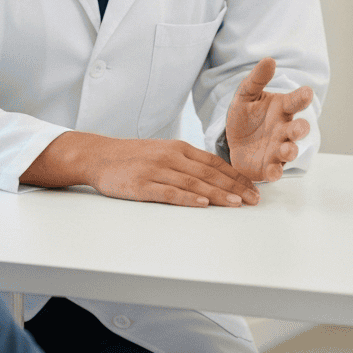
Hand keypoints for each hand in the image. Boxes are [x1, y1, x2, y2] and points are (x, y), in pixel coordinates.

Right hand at [21, 131, 259, 207]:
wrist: (98, 155)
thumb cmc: (132, 157)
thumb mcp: (162, 152)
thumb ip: (186, 163)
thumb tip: (215, 177)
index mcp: (178, 148)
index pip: (214, 162)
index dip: (236, 176)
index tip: (254, 188)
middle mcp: (170, 156)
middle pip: (208, 173)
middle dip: (234, 187)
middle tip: (253, 200)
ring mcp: (156, 170)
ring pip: (193, 183)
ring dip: (217, 194)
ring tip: (236, 203)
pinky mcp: (141, 185)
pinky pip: (169, 193)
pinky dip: (187, 199)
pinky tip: (202, 204)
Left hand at [225, 57, 313, 182]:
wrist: (233, 140)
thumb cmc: (245, 116)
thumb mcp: (245, 95)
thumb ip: (257, 79)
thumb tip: (269, 59)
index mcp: (282, 109)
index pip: (295, 101)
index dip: (302, 97)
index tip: (306, 92)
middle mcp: (284, 129)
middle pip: (299, 129)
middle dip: (301, 129)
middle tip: (297, 128)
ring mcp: (278, 149)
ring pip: (290, 151)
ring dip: (290, 151)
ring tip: (286, 150)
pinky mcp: (269, 166)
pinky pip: (275, 171)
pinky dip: (275, 172)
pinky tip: (272, 172)